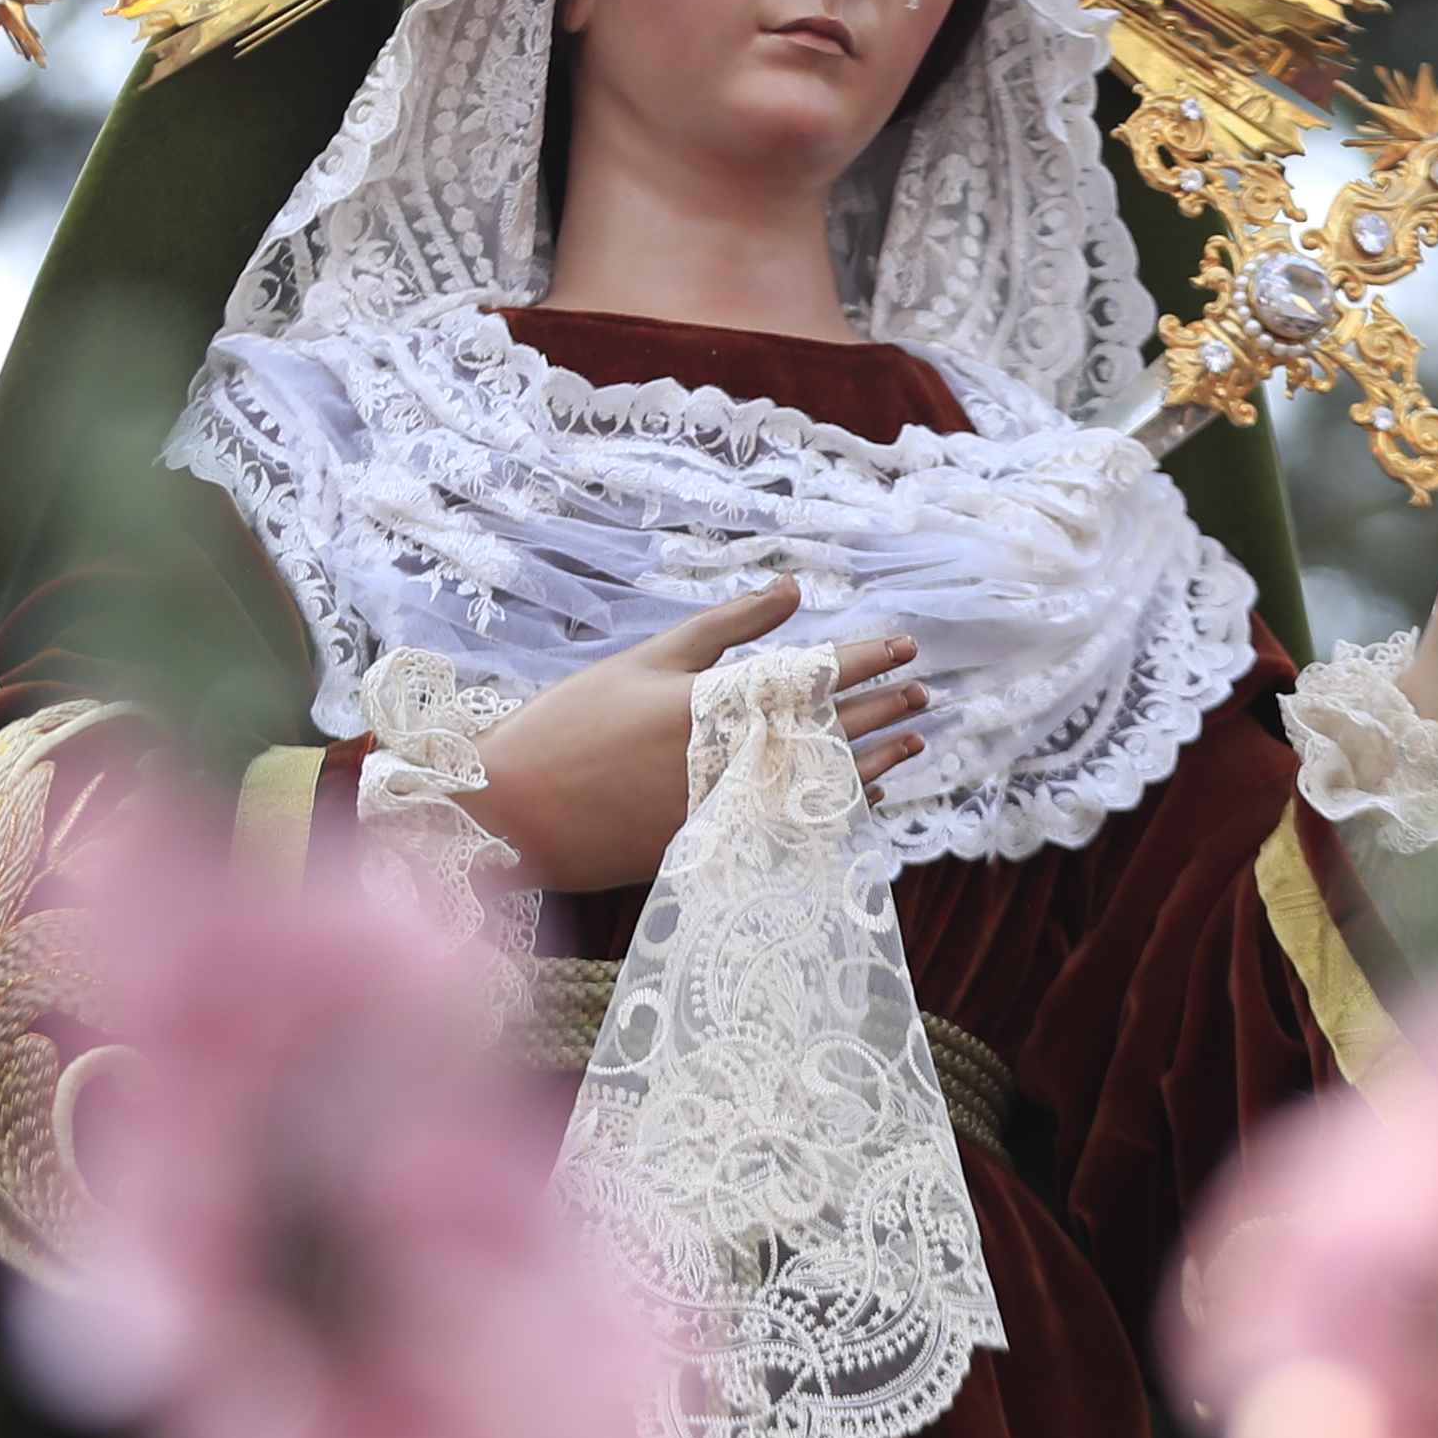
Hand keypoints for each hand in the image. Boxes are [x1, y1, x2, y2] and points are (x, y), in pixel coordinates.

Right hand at [454, 577, 929, 894]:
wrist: (513, 810)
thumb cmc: (573, 723)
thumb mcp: (648, 661)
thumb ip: (725, 628)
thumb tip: (793, 590)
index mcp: (711, 705)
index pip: (809, 678)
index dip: (864, 662)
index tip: (907, 647)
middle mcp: (727, 761)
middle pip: (825, 733)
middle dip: (879, 711)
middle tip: (923, 694)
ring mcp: (723, 810)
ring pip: (817, 785)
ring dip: (871, 763)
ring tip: (912, 744)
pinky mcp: (712, 847)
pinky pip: (792, 827)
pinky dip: (829, 811)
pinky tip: (862, 802)